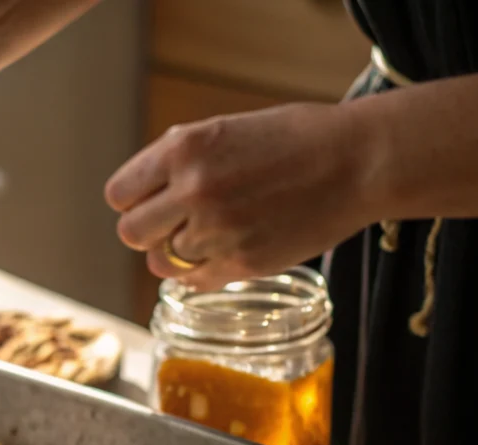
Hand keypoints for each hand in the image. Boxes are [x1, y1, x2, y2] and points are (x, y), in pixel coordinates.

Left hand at [105, 103, 371, 289]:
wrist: (358, 161)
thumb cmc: (294, 139)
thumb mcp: (225, 130)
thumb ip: (179, 161)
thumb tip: (143, 196)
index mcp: (184, 149)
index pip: (119, 195)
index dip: (133, 201)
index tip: (151, 203)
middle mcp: (194, 191)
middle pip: (131, 233)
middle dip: (148, 232)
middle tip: (172, 227)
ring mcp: (218, 231)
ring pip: (162, 264)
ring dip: (178, 255)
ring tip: (207, 239)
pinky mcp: (242, 264)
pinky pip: (195, 282)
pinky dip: (201, 274)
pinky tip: (222, 255)